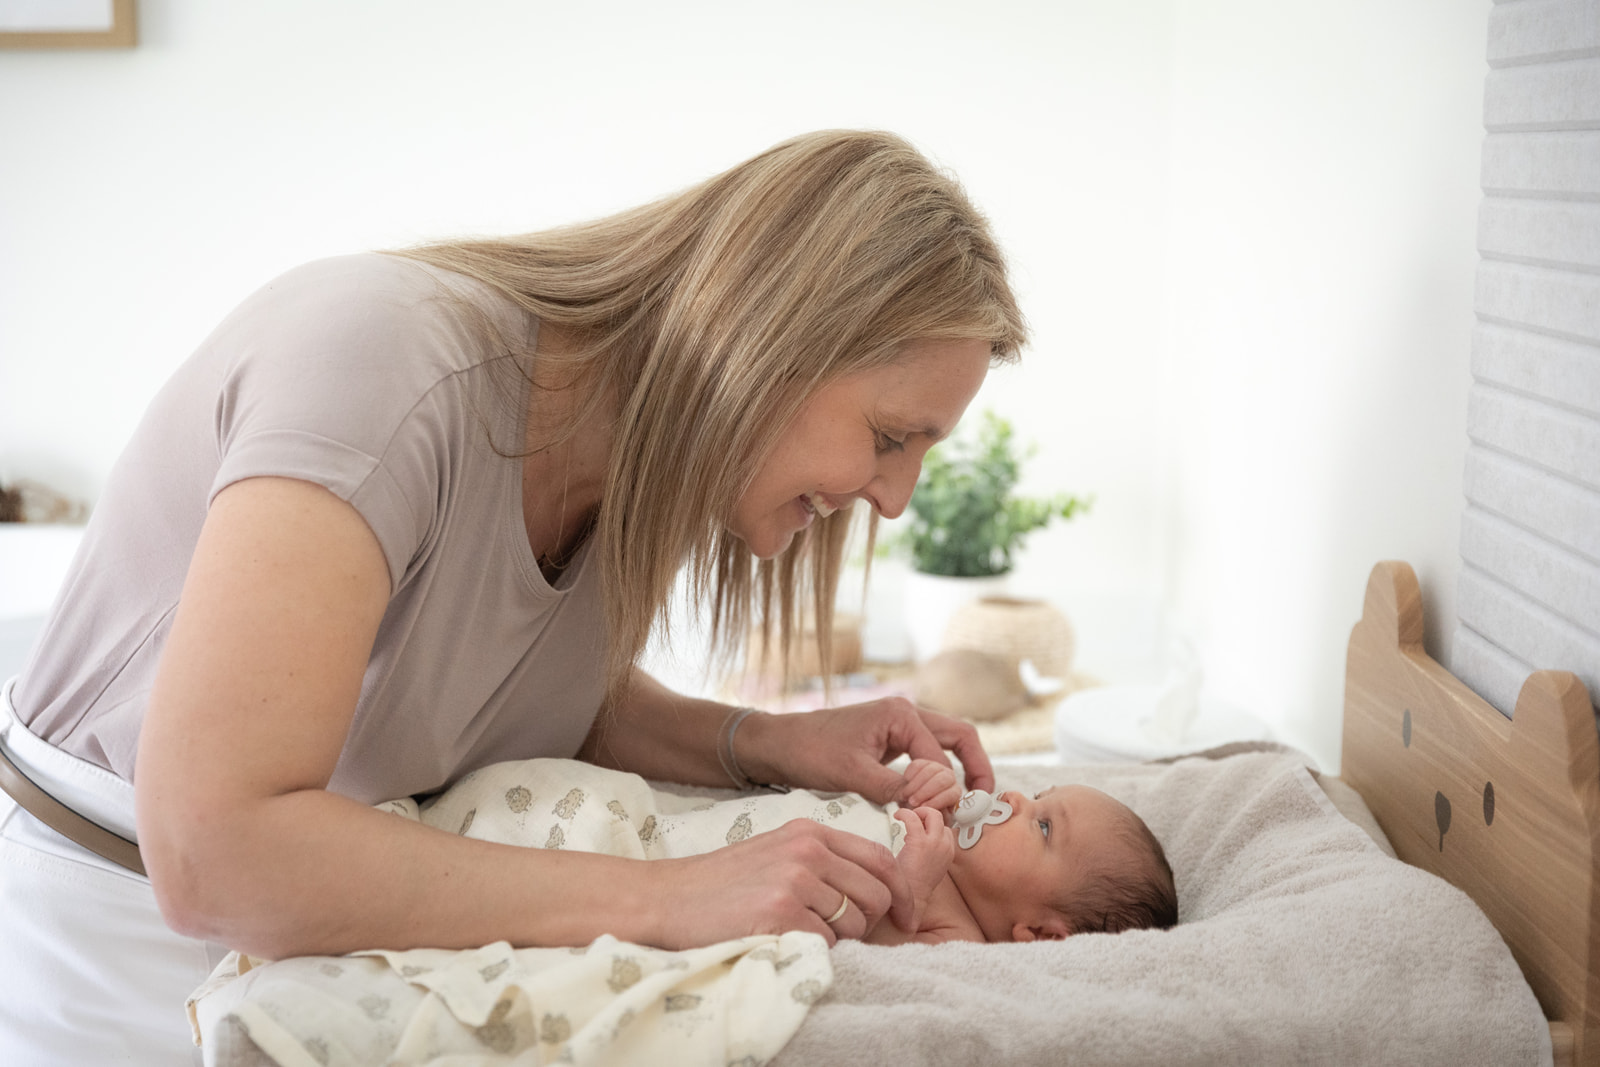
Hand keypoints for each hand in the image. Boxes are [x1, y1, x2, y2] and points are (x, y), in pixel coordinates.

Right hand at [647, 818, 910, 947]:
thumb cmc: (724, 882)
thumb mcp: (778, 851)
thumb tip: (877, 887)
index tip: (906, 917)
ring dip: (836, 937)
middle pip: (876, 894)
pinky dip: (811, 948)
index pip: (881, 858)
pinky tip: (780, 937)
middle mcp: (808, 850)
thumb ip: (823, 860)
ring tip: (799, 930)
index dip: (901, 891)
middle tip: (838, 931)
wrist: (668, 897)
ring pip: (853, 923)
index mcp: (811, 831)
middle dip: (867, 921)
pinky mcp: (781, 912)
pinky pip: (825, 942)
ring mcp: (795, 880)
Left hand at [741, 697, 994, 806]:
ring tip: (965, 805)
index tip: (935, 819)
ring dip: (958, 771)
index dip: (942, 791)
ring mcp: (898, 726)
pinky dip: (936, 775)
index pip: (940, 757)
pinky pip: (925, 755)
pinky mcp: (888, 742)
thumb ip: (892, 788)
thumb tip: (925, 807)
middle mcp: (906, 714)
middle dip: (976, 768)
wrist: (777, 745)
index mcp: (901, 715)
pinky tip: (933, 800)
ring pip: (945, 745)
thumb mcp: (852, 774)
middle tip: (984, 802)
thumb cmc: (810, 753)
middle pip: (960, 737)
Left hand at [891, 806, 954, 935]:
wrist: (911, 901)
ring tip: (904, 818)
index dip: (931, 825)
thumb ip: (927, 853)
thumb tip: (912, 840)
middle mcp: (945, 846)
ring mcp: (935, 844)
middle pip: (940, 817)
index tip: (917, 829)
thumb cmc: (914, 887)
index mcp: (949, 853)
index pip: (945, 828)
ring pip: (931, 813)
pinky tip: (896, 817)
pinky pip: (913, 817)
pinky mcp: (920, 843)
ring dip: (917, 812)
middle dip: (925, 814)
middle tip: (911, 820)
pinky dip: (904, 813)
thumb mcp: (928, 867)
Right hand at [900, 759, 961, 813]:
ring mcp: (937, 768)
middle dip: (925, 792)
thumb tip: (934, 811)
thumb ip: (935, 814)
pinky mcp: (924, 762)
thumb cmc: (925, 810)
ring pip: (929, 771)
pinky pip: (917, 765)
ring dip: (915, 785)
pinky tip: (907, 783)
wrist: (912, 800)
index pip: (951, 794)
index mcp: (955, 792)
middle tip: (913, 802)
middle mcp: (949, 778)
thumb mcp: (933, 817)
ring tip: (906, 796)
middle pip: (941, 780)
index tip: (923, 807)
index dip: (937, 801)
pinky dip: (909, 775)